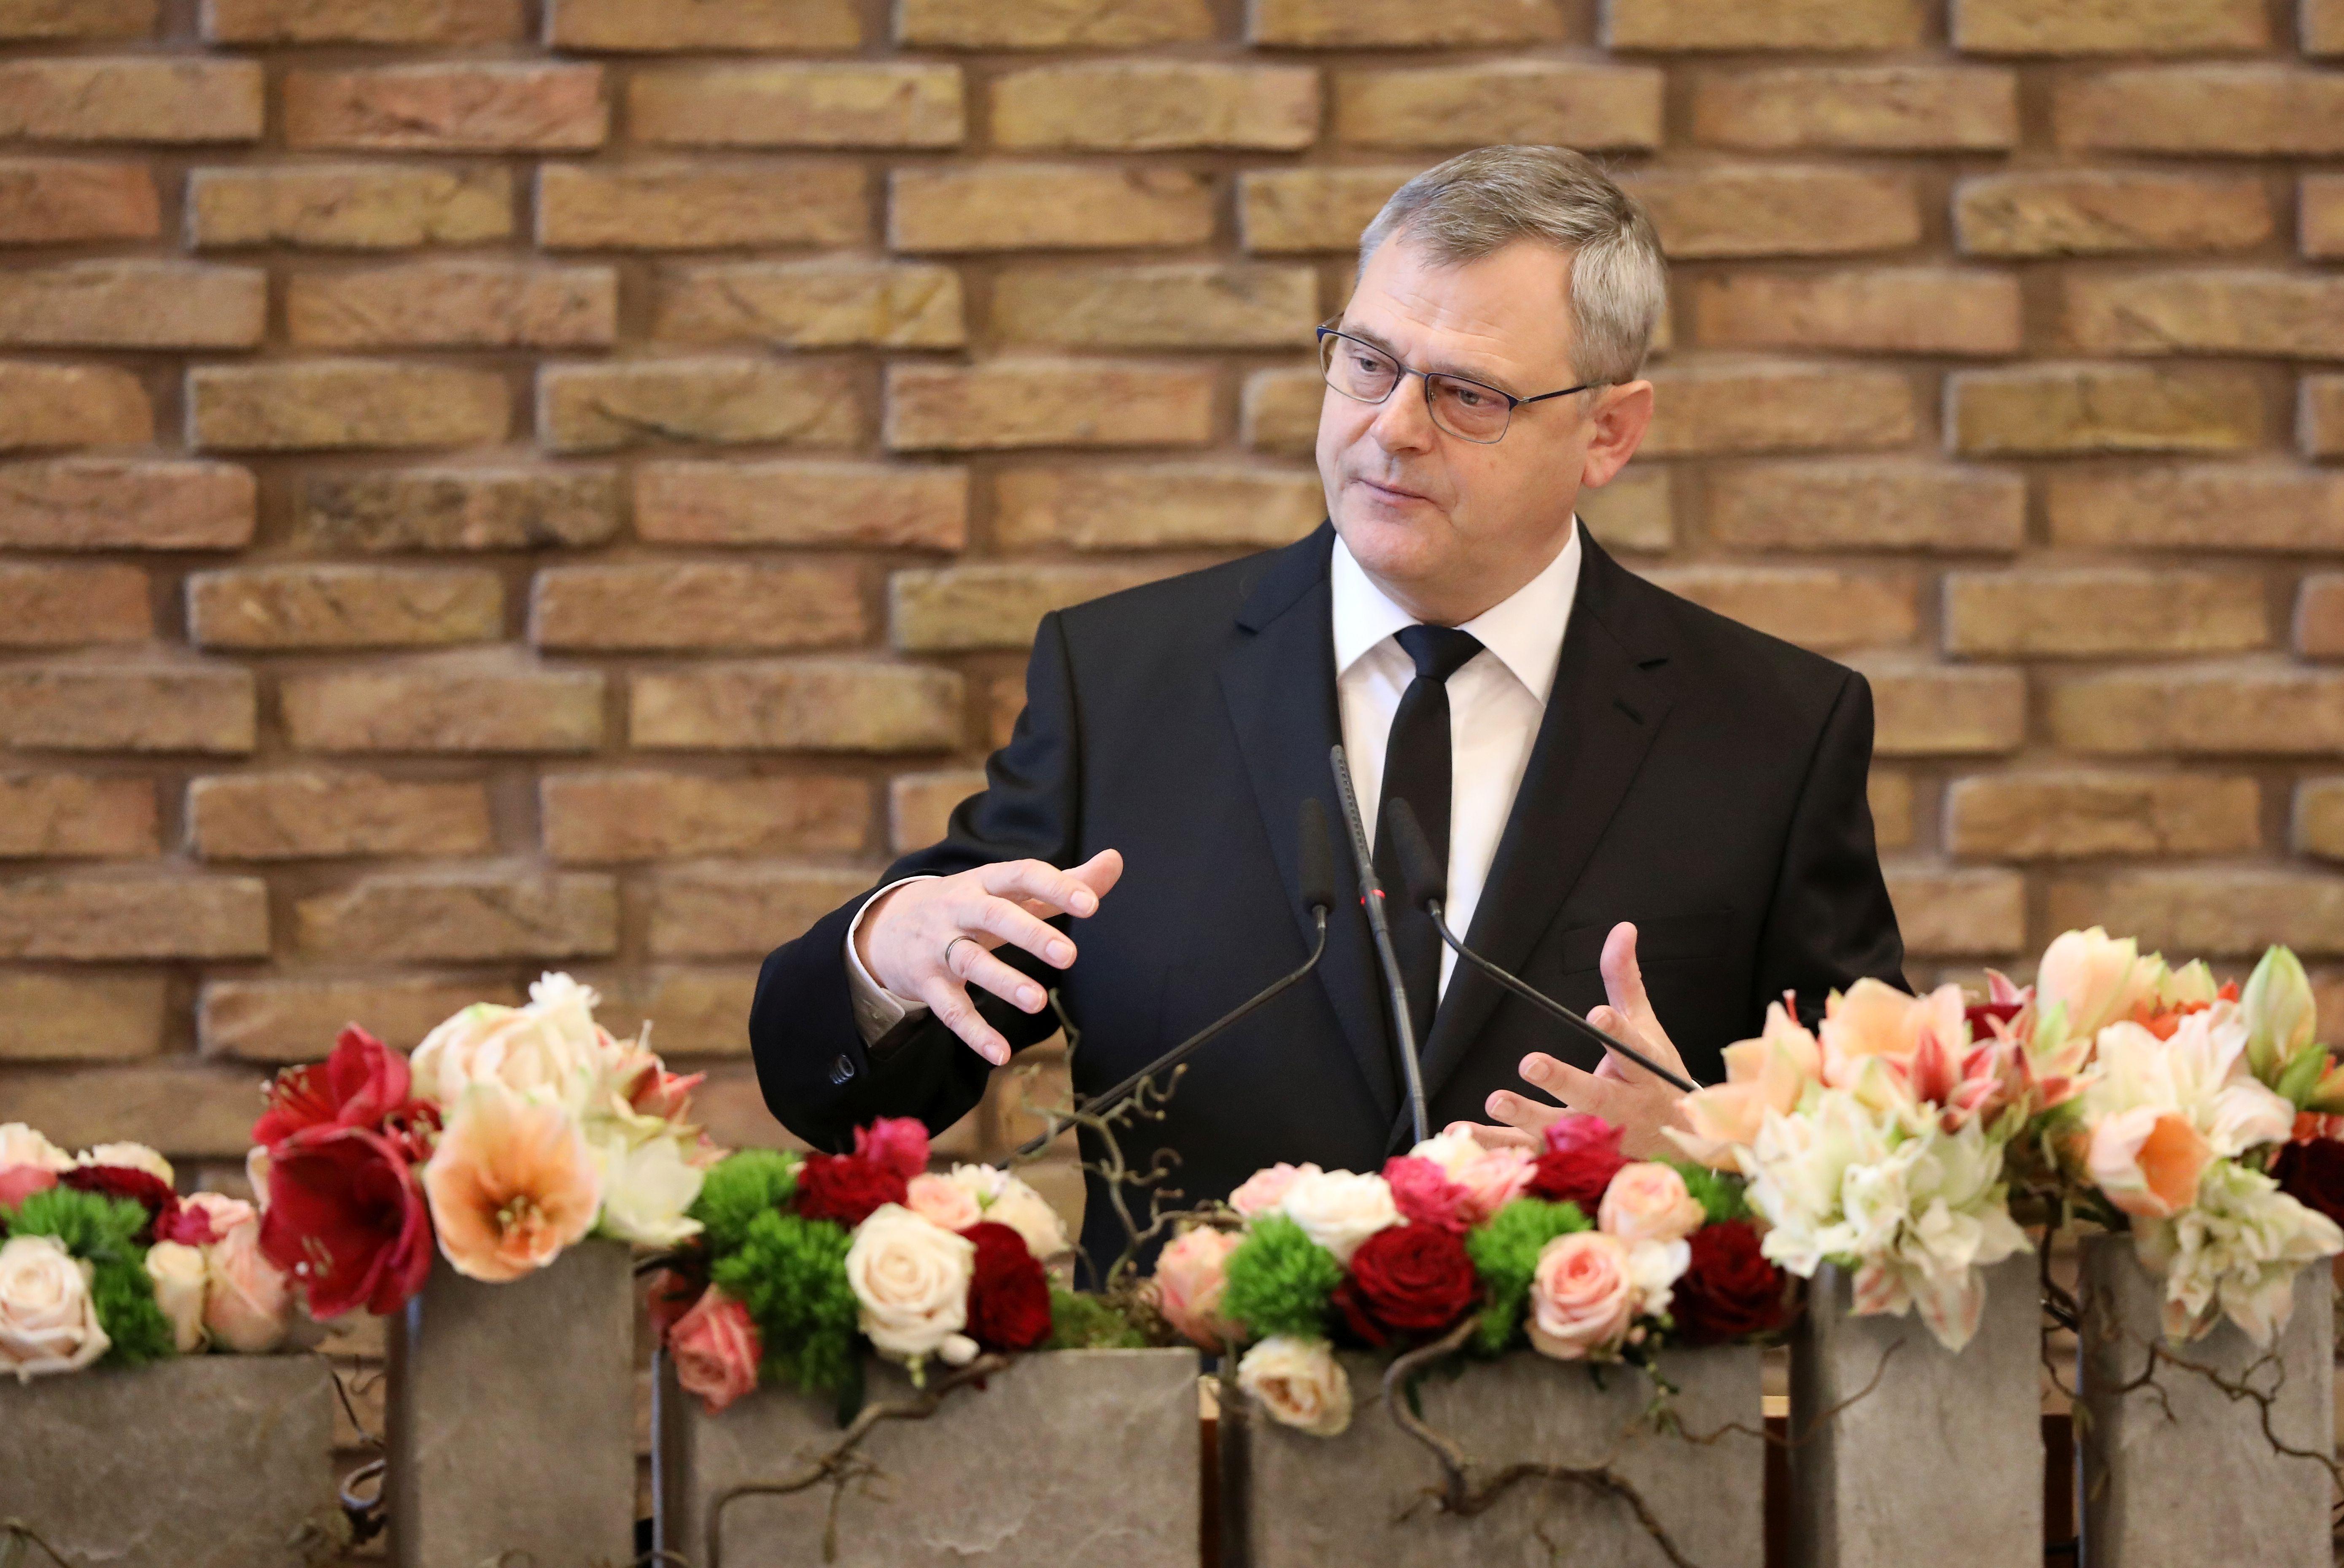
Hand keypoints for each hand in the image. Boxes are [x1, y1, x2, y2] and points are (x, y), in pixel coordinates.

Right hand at [855, 851, 1123, 1065]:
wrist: (890, 925)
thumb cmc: (970, 905)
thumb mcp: (1010, 889)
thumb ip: (1065, 881)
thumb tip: (1115, 860)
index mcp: (986, 881)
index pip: (1022, 875)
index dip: (1055, 887)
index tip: (1090, 904)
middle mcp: (959, 908)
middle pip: (993, 916)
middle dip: (1030, 934)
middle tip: (1070, 955)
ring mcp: (939, 946)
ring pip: (970, 962)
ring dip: (1003, 981)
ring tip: (1038, 1002)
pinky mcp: (926, 983)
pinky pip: (950, 1009)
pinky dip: (974, 1032)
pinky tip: (1001, 1054)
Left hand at [1482, 921, 1694, 1159]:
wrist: (1674, 1146)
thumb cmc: (1653, 1079)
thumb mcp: (1646, 1029)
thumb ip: (1625, 982)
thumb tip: (1622, 928)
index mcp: (1642, 1072)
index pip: (1631, 1050)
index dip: (1617, 1033)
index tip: (1598, 1014)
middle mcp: (1620, 1109)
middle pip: (1592, 1096)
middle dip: (1563, 1080)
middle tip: (1531, 1061)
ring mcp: (1593, 1138)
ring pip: (1558, 1130)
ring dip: (1524, 1118)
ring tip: (1495, 1100)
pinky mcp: (1567, 1157)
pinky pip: (1529, 1153)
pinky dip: (1495, 1146)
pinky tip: (1458, 1133)